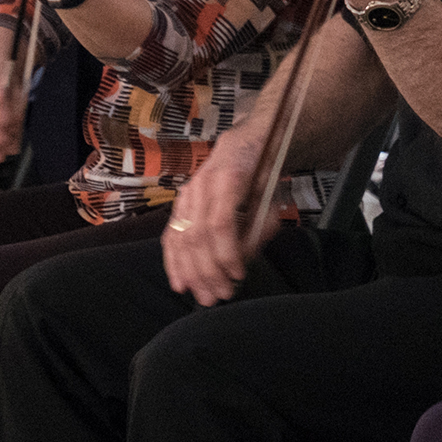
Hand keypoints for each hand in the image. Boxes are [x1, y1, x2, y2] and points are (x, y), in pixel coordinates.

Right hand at [160, 137, 269, 304]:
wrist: (243, 145)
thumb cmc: (262, 174)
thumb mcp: (270, 198)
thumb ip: (257, 230)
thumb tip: (241, 262)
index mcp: (227, 178)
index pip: (220, 224)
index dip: (228, 253)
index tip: (239, 275)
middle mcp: (200, 185)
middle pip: (197, 235)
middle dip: (208, 271)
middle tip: (220, 296)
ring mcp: (186, 194)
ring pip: (180, 238)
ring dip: (190, 273)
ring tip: (203, 296)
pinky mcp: (178, 204)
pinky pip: (170, 236)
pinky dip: (173, 262)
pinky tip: (180, 283)